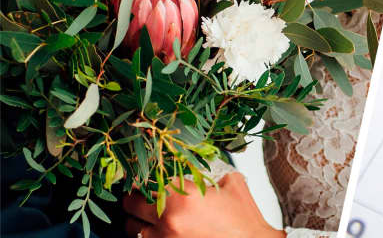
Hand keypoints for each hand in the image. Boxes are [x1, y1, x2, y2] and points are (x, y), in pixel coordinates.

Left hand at [123, 172, 285, 237]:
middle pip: (130, 204)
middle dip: (136, 198)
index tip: (144, 174)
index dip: (143, 175)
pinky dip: (150, 235)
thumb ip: (211, 170)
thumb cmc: (244, 220)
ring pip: (132, 228)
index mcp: (183, 196)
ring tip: (151, 216)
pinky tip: (160, 230)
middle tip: (143, 194)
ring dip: (139, 220)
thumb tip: (197, 160)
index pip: (147, 178)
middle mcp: (169, 219)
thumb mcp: (231, 183)